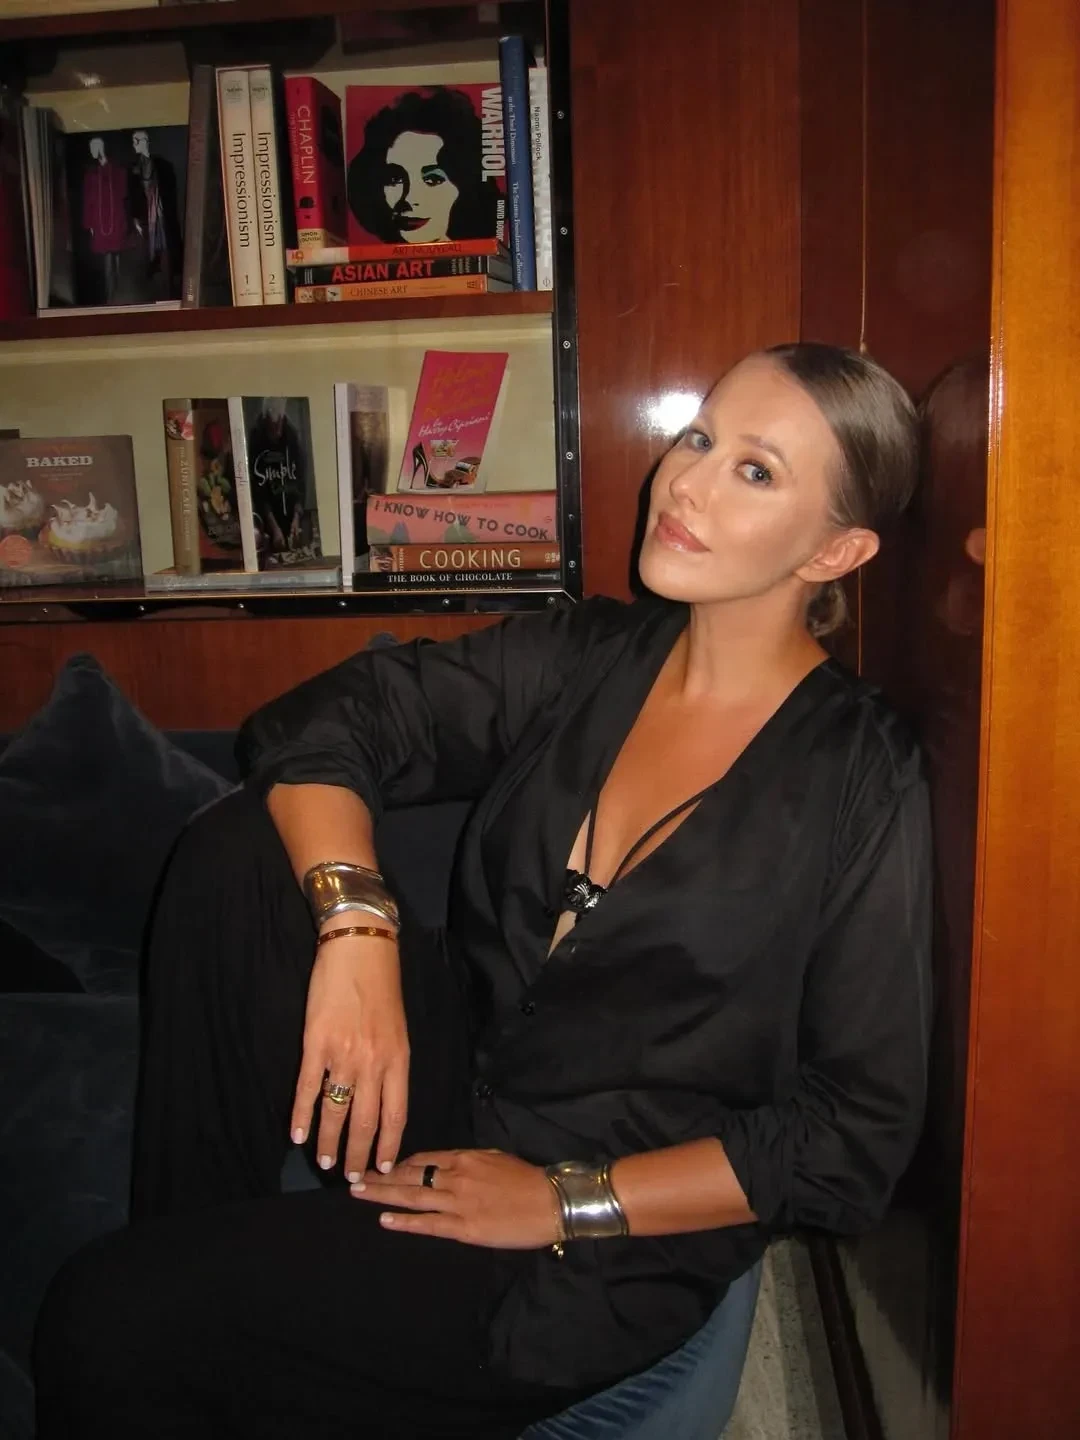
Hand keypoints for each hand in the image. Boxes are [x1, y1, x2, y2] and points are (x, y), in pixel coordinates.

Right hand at [291, 932, 408, 1179]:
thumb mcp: (398, 1028)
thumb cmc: (381, 986)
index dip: (388, 1144)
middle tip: (351, 1180)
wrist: (360, 948)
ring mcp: (344, 1054)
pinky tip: (298, 1135)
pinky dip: (302, 1114)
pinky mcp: (317, 1043)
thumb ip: (391, 1064)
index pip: (396, 1114)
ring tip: (326, 1164)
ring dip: (330, 1142)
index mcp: (398, 1059)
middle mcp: (374, 1062)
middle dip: (359, 1155)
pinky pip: (308, 1088)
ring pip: (337, 1110)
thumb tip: (383, 1100)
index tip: (384, 1169)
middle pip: (366, 1121)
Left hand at [349, 1148, 559, 1249]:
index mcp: (464, 1157)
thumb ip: (468, 1161)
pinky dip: (405, 1222)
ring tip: (358, 1193)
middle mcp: (455, 1176)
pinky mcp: (464, 1228)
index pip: (423, 1159)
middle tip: (353, 1177)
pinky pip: (429, 1224)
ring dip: (382, 1195)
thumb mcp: (495, 1157)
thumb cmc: (527, 1179)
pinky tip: (385, 1220)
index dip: (398, 1164)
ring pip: (412, 1197)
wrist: (550, 1201)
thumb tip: (447, 1164)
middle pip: (409, 1175)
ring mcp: (458, 1202)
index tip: (380, 1167)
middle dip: (379, 1176)